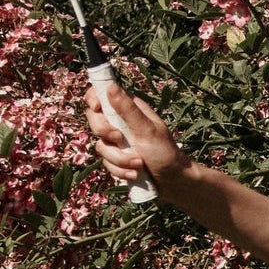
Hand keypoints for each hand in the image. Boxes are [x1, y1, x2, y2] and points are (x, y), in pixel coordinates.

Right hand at [85, 76, 191, 198]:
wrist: (174, 182)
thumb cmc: (165, 152)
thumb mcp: (147, 130)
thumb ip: (128, 110)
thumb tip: (111, 86)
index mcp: (130, 109)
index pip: (102, 94)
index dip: (94, 98)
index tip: (97, 108)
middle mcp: (121, 123)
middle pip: (95, 120)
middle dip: (105, 133)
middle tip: (120, 140)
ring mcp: (118, 142)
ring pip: (101, 146)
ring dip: (119, 159)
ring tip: (139, 164)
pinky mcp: (117, 159)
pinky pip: (106, 163)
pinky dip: (120, 170)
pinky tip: (135, 174)